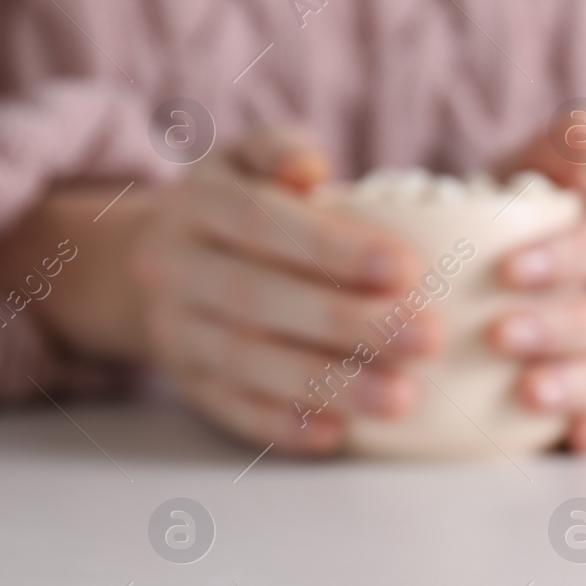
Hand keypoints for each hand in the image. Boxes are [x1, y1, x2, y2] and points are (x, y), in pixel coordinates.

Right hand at [130, 128, 430, 453]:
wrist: (156, 261)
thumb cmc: (239, 203)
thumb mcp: (247, 160)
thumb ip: (279, 151)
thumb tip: (310, 165)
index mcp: (198, 203)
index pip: (262, 223)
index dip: (332, 248)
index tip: (406, 267)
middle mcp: (175, 268)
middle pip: (259, 299)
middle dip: (348, 323)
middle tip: (428, 338)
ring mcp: (177, 331)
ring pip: (247, 362)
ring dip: (328, 385)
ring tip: (401, 398)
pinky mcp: (189, 384)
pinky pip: (230, 410)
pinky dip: (283, 426)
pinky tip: (336, 435)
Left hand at [491, 171, 585, 452]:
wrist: (534, 283)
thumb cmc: (524, 227)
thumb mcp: (531, 182)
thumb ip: (551, 155)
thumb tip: (583, 121)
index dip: (572, 255)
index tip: (509, 269)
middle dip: (572, 324)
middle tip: (503, 335)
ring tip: (529, 394)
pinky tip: (573, 437)